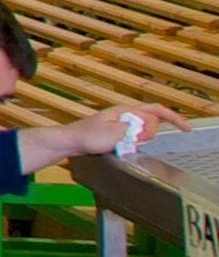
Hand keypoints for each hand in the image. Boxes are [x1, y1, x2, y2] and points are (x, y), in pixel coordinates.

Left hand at [58, 106, 190, 159]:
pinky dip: (136, 142)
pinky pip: (136, 135)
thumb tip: (150, 127)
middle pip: (153, 121)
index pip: (156, 110)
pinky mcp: (118, 131)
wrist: (70, 141)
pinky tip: (124, 146)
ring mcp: (122, 122)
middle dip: (151, 132)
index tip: (187, 128)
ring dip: (141, 139)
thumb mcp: (115, 133)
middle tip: (133, 142)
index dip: (174, 118)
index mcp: (126, 110)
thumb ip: (135, 129)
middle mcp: (126, 113)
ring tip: (123, 144)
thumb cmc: (88, 137)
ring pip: (144, 130)